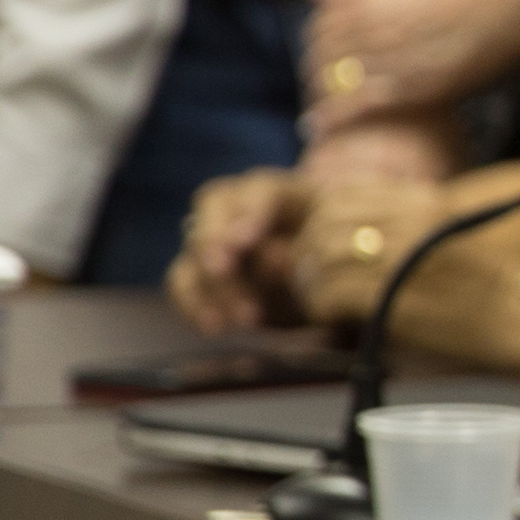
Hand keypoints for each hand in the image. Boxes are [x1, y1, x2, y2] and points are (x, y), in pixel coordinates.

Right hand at [169, 166, 319, 327]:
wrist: (327, 285)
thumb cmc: (334, 253)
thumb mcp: (331, 248)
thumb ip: (304, 250)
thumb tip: (274, 259)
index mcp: (276, 191)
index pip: (258, 192)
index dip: (249, 214)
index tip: (244, 241)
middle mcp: (235, 209)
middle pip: (213, 216)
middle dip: (215, 244)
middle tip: (221, 270)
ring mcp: (212, 240)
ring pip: (196, 254)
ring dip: (214, 286)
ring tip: (247, 318)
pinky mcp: (200, 273)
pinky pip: (186, 284)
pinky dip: (194, 305)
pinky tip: (213, 327)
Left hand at [284, 179, 474, 331]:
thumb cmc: (499, 290)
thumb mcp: (454, 238)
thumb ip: (410, 230)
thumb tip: (358, 244)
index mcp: (424, 201)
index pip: (342, 192)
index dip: (319, 219)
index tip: (322, 246)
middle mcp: (409, 221)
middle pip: (323, 222)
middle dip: (307, 252)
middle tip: (313, 279)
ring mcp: (399, 256)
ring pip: (320, 257)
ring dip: (313, 283)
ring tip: (324, 303)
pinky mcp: (391, 294)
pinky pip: (330, 293)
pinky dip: (323, 308)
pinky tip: (336, 319)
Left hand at [302, 0, 519, 134]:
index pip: (321, 23)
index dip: (316, 43)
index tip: (320, 57)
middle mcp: (370, 22)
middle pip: (322, 55)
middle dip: (315, 74)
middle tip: (319, 89)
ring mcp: (391, 54)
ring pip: (333, 82)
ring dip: (320, 98)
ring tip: (319, 112)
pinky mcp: (413, 84)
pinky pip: (357, 105)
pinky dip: (333, 118)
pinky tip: (318, 129)